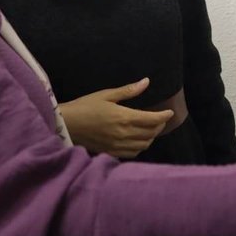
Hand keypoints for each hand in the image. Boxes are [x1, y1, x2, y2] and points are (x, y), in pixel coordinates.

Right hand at [59, 78, 173, 158]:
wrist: (66, 125)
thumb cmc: (85, 106)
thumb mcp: (106, 94)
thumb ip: (128, 90)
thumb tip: (146, 82)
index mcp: (124, 117)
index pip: (152, 119)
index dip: (164, 116)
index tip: (170, 112)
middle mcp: (123, 134)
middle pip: (150, 133)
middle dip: (159, 125)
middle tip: (161, 119)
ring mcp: (117, 145)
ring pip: (143, 145)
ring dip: (151, 137)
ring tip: (151, 129)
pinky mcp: (111, 152)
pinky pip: (132, 153)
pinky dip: (140, 147)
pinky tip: (139, 140)